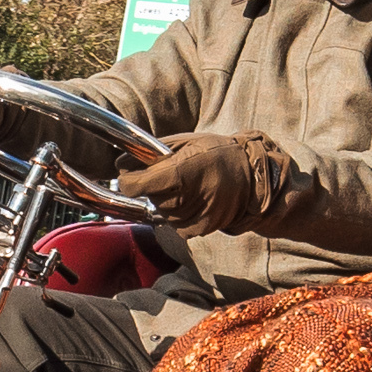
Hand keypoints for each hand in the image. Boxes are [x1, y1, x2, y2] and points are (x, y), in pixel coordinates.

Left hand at [112, 131, 292, 232]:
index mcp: (181, 171)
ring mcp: (193, 216)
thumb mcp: (186, 142)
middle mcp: (186, 197)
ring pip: (160, 211)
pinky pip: (174, 224)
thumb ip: (152, 152)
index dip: (129, 180)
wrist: (251, 178)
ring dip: (164, 200)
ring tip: (185, 186)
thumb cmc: (217, 153)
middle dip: (150, 187)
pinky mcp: (199, 229)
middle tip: (167, 176)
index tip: (131, 175)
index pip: (136, 185)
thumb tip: (120, 163)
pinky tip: (192, 200)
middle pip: (148, 197)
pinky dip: (177, 213)